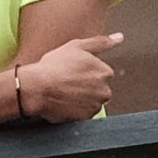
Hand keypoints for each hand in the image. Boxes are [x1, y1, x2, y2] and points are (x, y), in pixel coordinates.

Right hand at [5, 33, 121, 126]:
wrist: (37, 87)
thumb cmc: (54, 66)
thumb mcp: (77, 46)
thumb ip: (101, 42)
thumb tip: (119, 38)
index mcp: (106, 72)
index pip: (101, 74)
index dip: (85, 73)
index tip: (72, 72)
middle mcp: (105, 91)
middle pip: (98, 90)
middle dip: (86, 87)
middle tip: (67, 82)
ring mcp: (95, 106)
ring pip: (90, 102)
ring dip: (80, 99)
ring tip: (64, 92)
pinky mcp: (85, 119)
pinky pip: (82, 114)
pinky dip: (74, 110)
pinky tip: (63, 101)